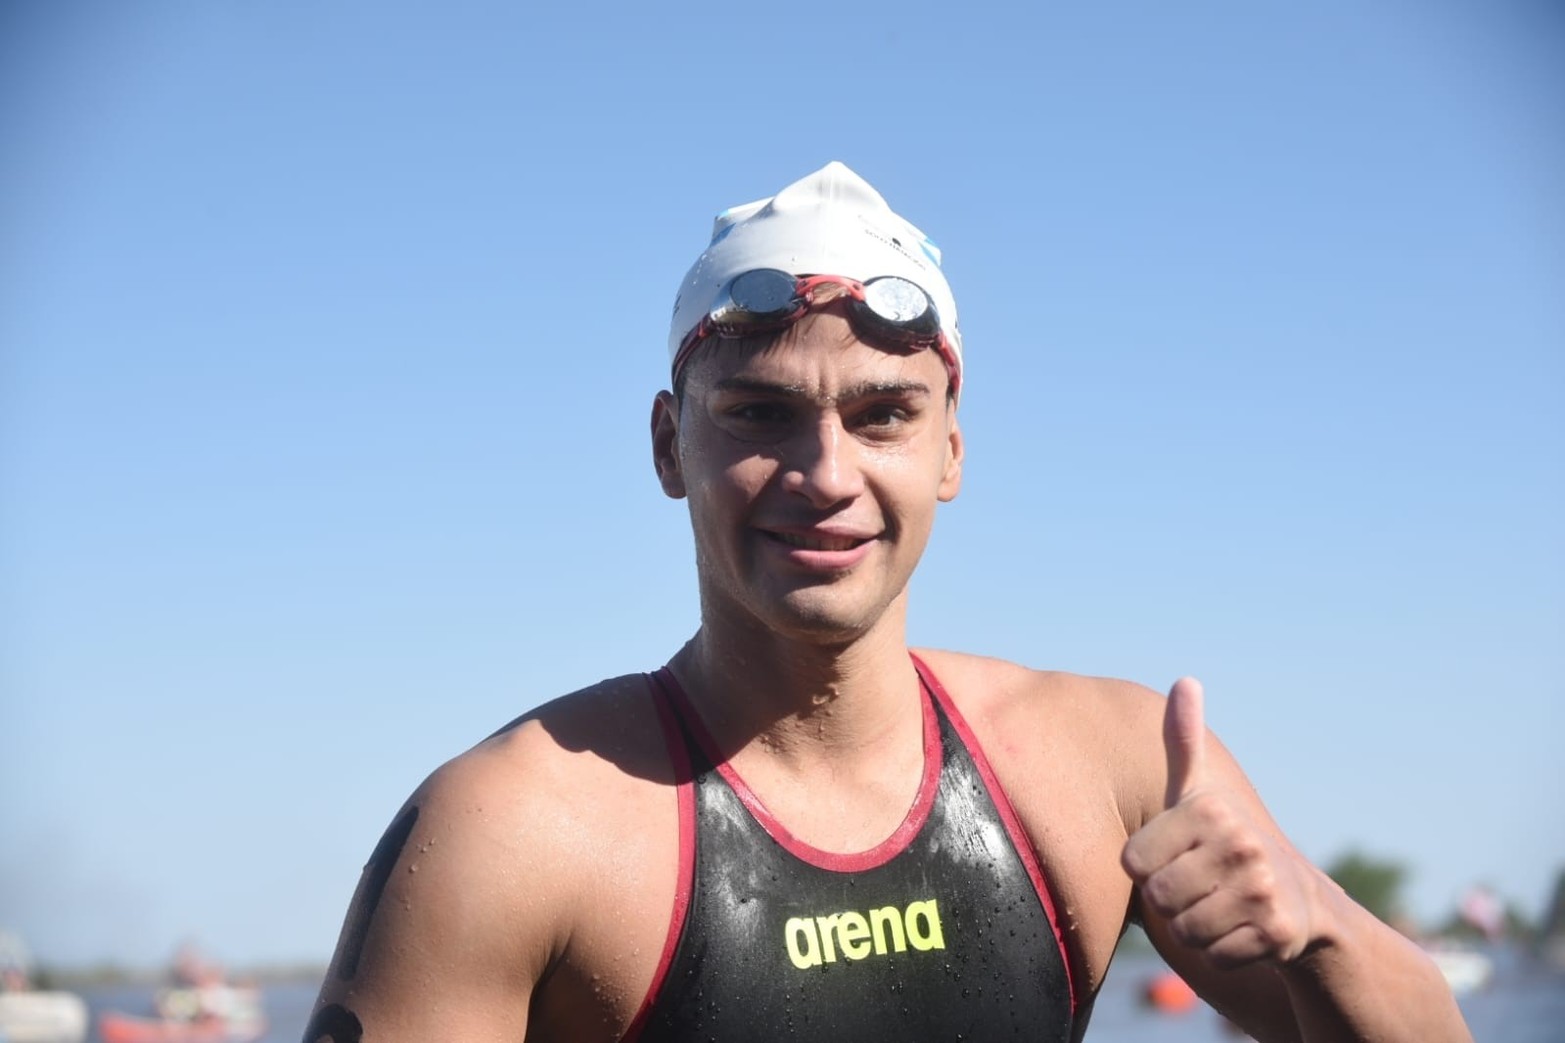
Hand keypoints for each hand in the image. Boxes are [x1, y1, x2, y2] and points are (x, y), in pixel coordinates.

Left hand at [1121, 678, 1318, 969]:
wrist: (1303, 902)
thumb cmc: (1225, 842)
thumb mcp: (1200, 792)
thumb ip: (1184, 742)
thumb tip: (1186, 680)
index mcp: (1209, 811)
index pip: (1132, 862)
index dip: (1149, 867)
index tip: (1178, 856)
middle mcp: (1240, 845)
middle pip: (1157, 898)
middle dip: (1172, 901)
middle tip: (1202, 886)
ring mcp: (1262, 891)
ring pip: (1183, 931)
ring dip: (1196, 927)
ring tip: (1221, 906)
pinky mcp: (1277, 935)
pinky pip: (1213, 956)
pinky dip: (1222, 951)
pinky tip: (1242, 931)